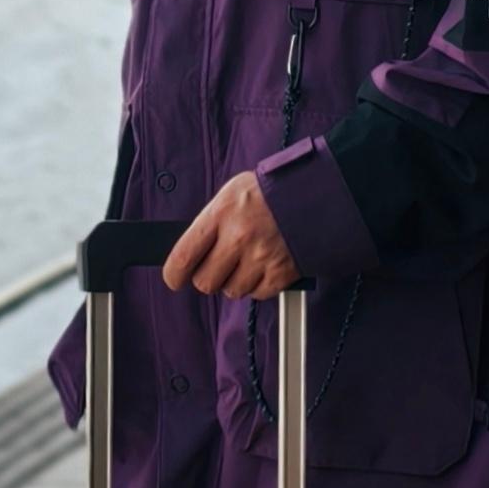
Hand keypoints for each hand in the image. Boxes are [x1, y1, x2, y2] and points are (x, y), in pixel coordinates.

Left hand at [164, 173, 299, 299]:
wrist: (315, 194)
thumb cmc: (269, 192)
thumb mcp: (231, 193)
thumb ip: (210, 222)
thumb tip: (190, 251)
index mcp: (221, 214)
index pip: (184, 256)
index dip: (173, 274)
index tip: (174, 279)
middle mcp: (239, 237)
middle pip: (205, 282)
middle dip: (209, 277)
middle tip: (219, 265)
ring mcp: (261, 257)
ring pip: (232, 291)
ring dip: (236, 281)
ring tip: (247, 260)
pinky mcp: (281, 273)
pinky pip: (258, 294)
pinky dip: (259, 285)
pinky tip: (264, 265)